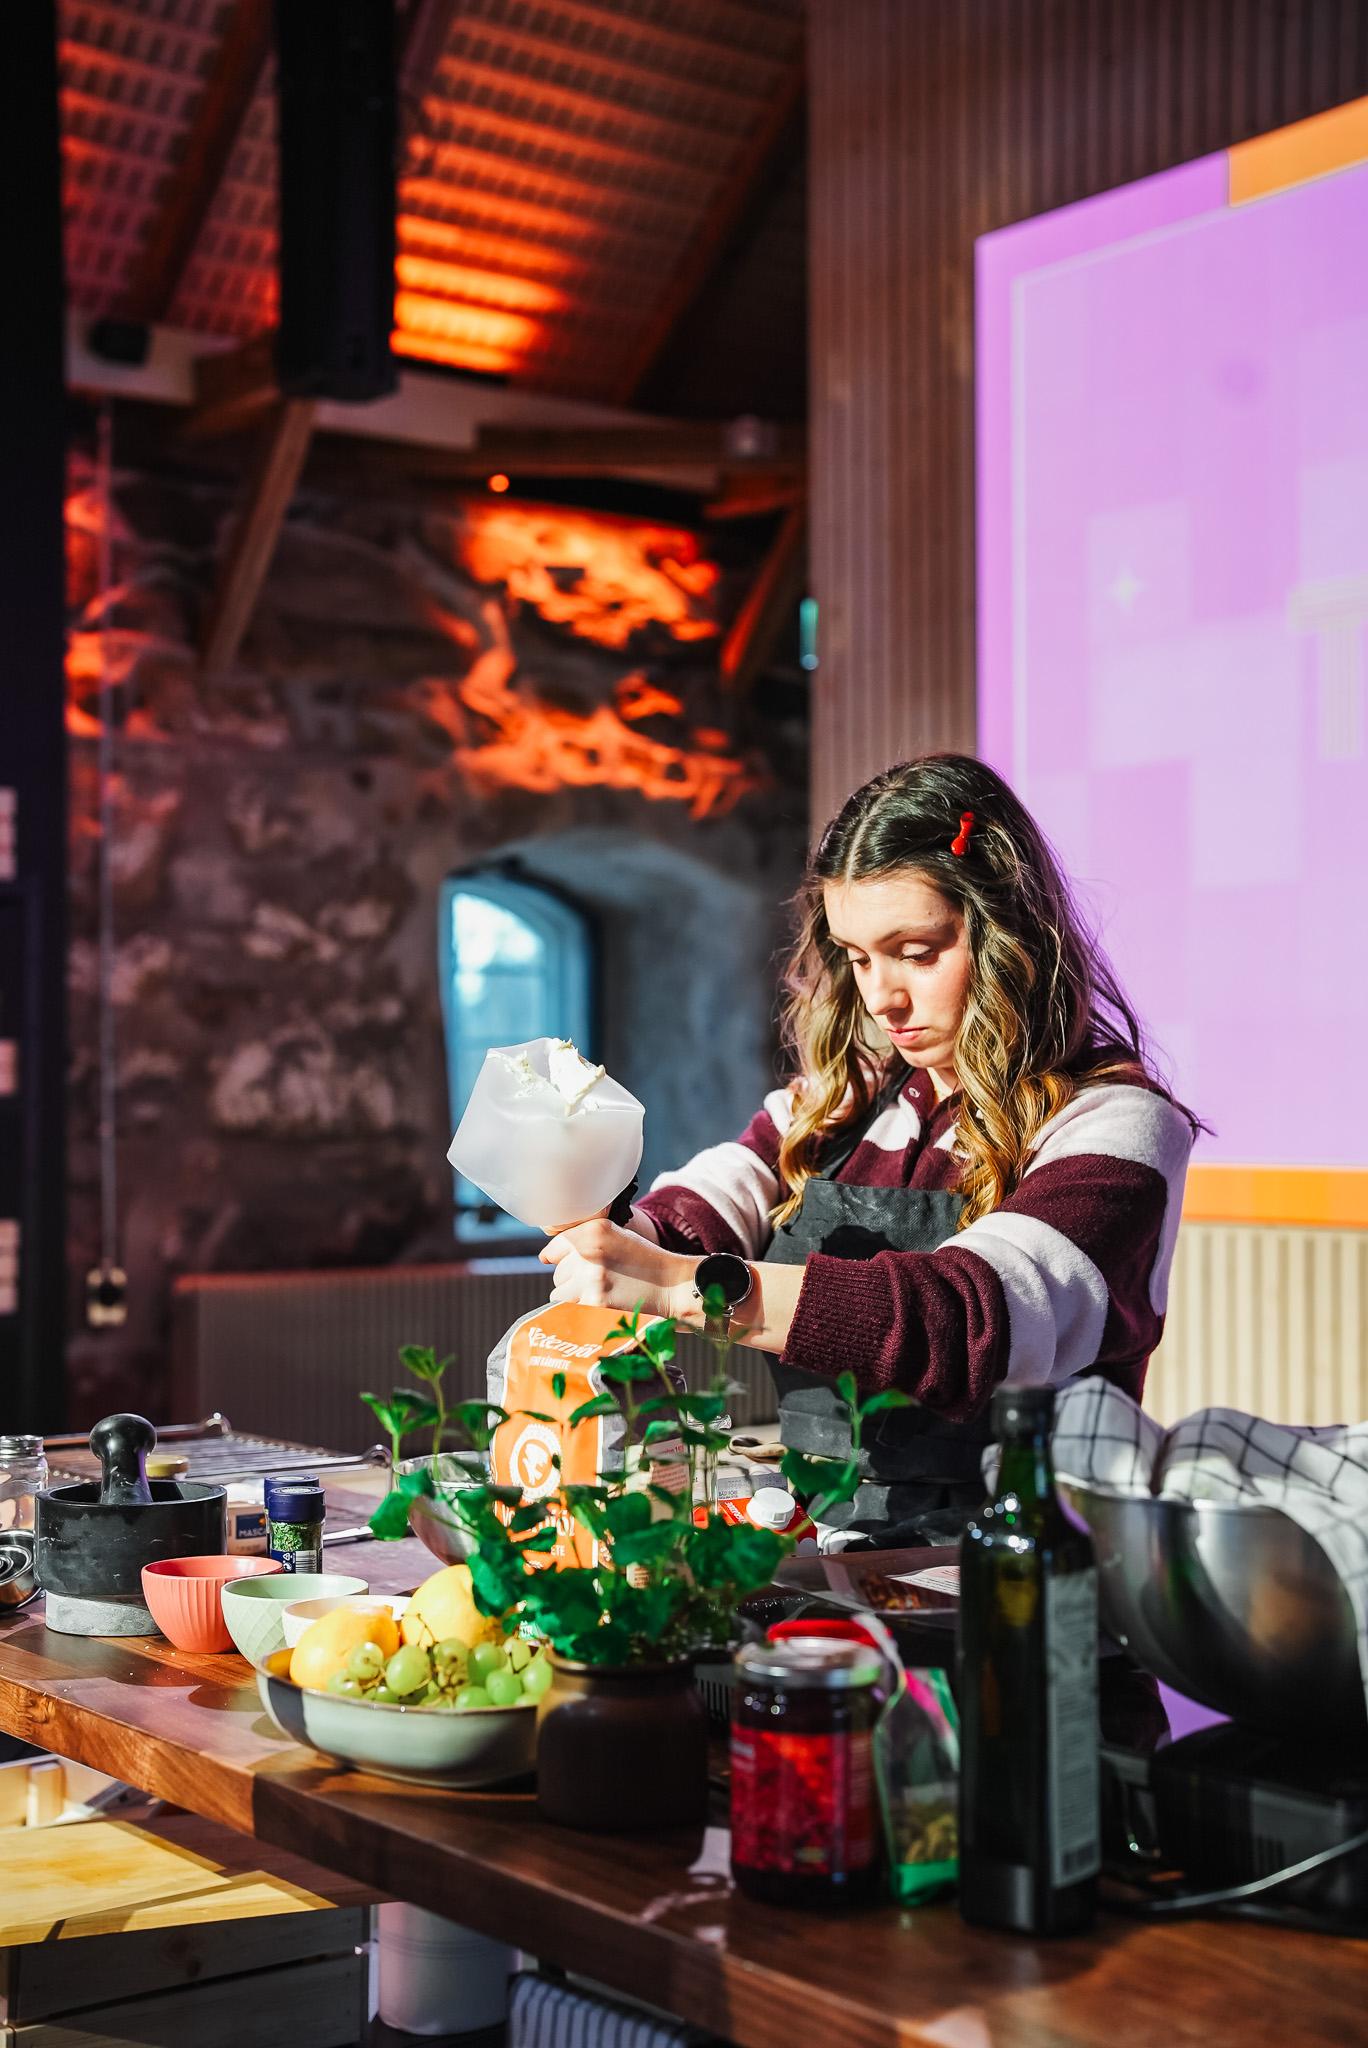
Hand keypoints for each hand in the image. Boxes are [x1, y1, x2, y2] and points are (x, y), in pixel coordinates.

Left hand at [539, 1218, 695, 1320]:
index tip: (568, 1265)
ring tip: (598, 1294)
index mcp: (594, 1230)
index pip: (556, 1246)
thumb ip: (584, 1239)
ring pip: (559, 1293)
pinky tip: (600, 1305)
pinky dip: (580, 1311)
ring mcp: (591, 1278)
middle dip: (572, 1280)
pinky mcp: (595, 1302)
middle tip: (597, 1281)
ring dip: (573, 1298)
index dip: (561, 1258)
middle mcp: (589, 1250)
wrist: (671, 1285)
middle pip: (558, 1272)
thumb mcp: (615, 1236)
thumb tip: (546, 1257)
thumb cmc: (642, 1261)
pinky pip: (570, 1309)